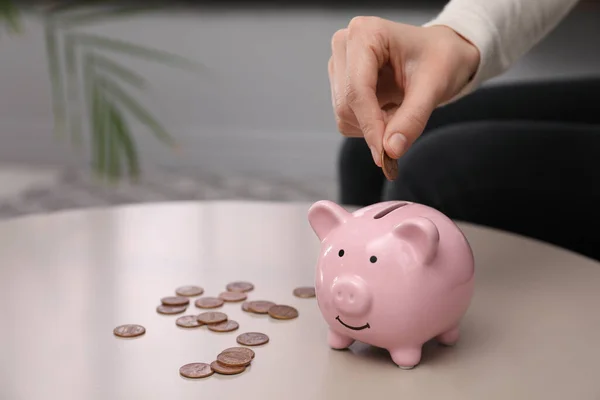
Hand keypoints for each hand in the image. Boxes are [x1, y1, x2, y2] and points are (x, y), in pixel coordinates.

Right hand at [328, 17, 479, 165]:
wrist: (441, 55)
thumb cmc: (441, 59)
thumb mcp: (434, 86)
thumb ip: (412, 118)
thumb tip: (390, 150)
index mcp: (366, 34)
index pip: (357, 90)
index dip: (370, 125)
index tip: (385, 155)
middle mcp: (345, 45)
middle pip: (346, 105)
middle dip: (375, 125)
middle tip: (405, 123)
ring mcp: (340, 65)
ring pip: (344, 115)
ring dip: (373, 125)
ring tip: (400, 109)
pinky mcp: (340, 83)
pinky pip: (347, 119)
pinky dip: (369, 124)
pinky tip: (388, 109)